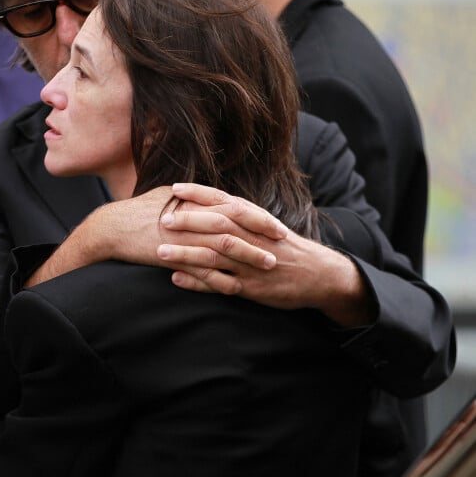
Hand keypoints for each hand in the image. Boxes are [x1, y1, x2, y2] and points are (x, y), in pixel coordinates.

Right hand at [27, 184, 281, 286]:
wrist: (112, 227)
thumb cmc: (140, 211)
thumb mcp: (168, 197)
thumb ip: (193, 198)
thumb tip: (211, 198)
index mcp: (196, 201)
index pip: (235, 206)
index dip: (258, 215)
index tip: (276, 224)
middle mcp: (194, 216)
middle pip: (236, 222)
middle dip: (262, 232)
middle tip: (283, 241)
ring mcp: (186, 236)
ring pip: (225, 245)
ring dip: (249, 255)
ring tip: (270, 264)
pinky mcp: (175, 255)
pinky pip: (203, 268)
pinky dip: (222, 277)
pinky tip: (239, 287)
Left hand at [157, 183, 376, 326]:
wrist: (317, 274)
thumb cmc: (283, 246)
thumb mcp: (265, 224)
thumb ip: (239, 214)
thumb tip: (208, 202)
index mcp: (255, 220)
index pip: (224, 201)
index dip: (199, 194)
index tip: (175, 188)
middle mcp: (252, 239)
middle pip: (218, 226)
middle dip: (189, 222)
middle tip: (163, 219)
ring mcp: (251, 264)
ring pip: (215, 256)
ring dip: (186, 254)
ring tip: (160, 252)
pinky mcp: (251, 288)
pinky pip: (220, 285)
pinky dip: (198, 282)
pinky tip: (177, 279)